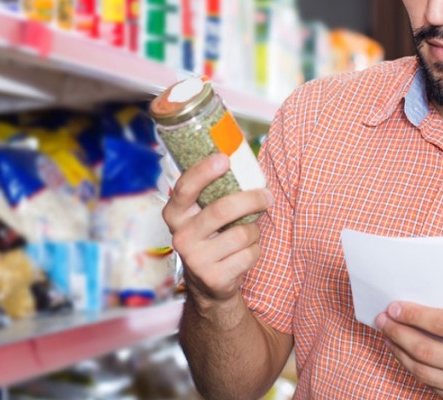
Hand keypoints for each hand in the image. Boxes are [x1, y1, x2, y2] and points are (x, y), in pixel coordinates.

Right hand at [162, 153, 271, 304]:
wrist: (207, 283)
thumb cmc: (211, 236)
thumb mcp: (203, 214)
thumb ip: (213, 192)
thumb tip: (242, 162)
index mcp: (175, 214)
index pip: (185, 188)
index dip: (203, 171)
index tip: (224, 159)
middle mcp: (181, 236)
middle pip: (222, 209)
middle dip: (251, 199)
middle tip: (267, 196)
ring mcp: (195, 259)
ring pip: (241, 233)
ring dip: (254, 231)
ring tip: (248, 233)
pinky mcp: (213, 277)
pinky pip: (249, 254)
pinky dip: (254, 250)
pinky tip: (244, 252)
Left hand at [375, 300, 442, 399]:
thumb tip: (421, 301)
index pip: (440, 324)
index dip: (413, 314)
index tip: (394, 307)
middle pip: (424, 349)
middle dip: (398, 332)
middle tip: (383, 319)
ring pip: (421, 369)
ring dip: (399, 350)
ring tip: (388, 334)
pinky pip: (428, 382)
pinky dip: (411, 365)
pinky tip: (403, 352)